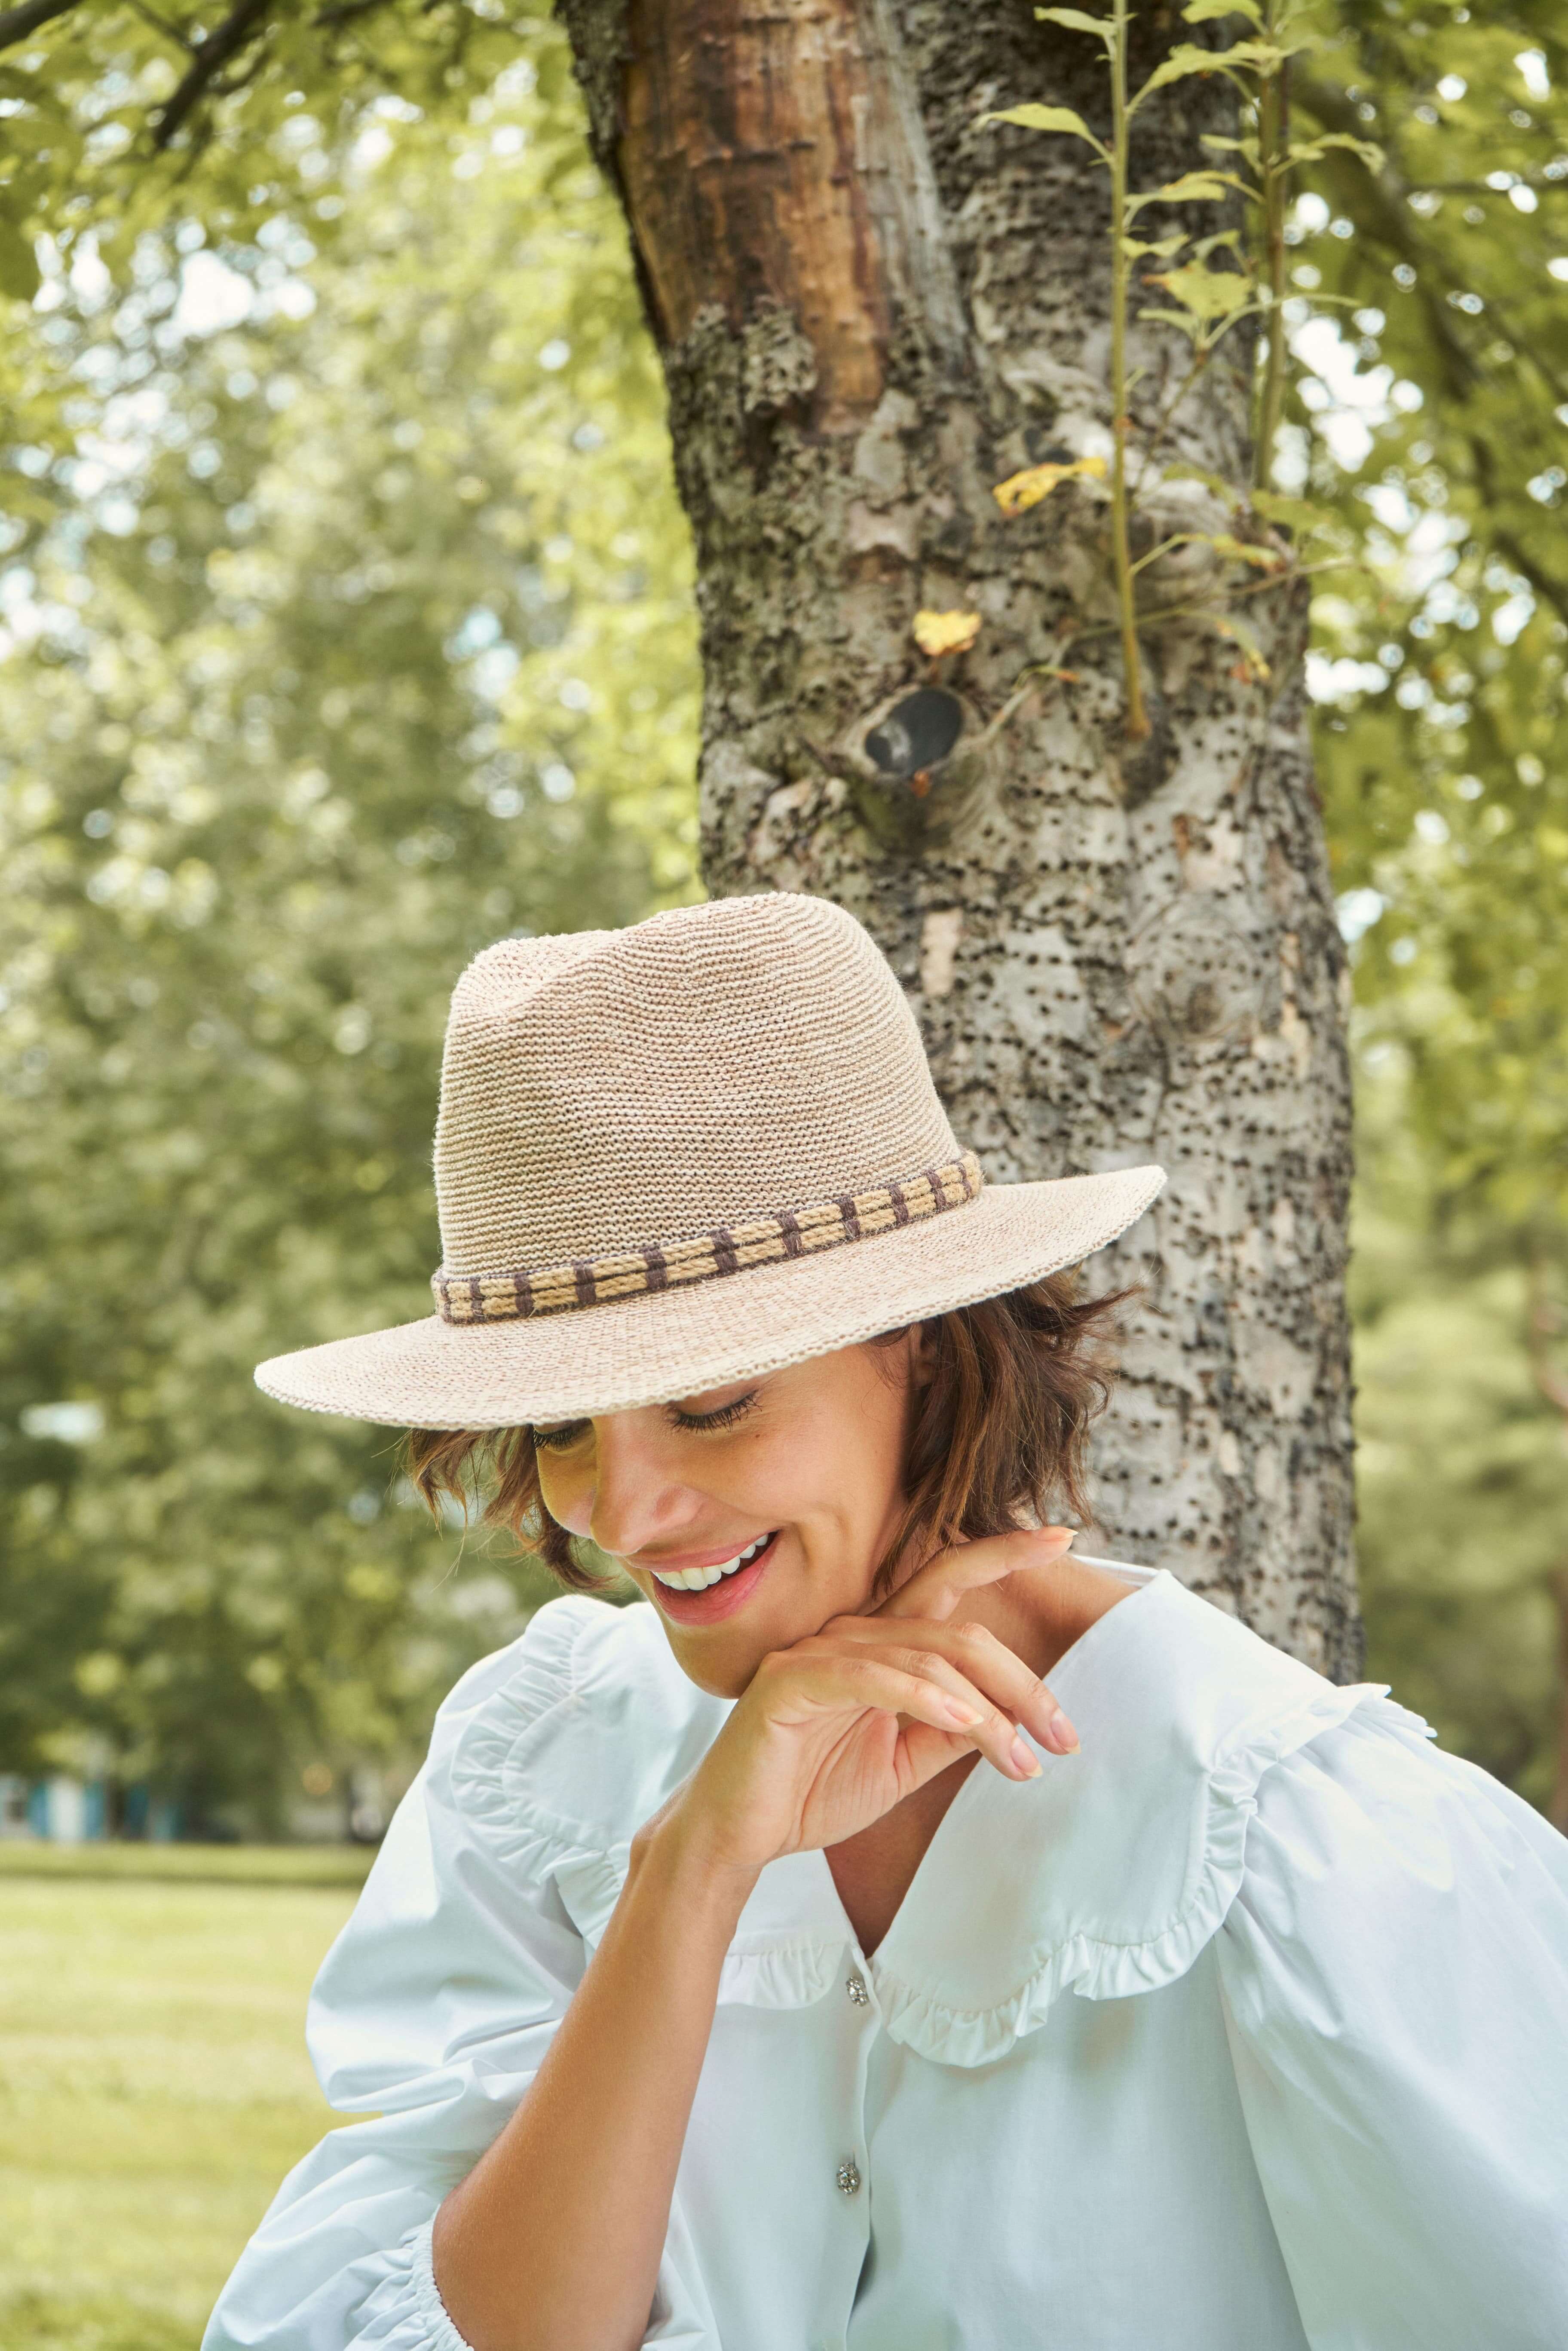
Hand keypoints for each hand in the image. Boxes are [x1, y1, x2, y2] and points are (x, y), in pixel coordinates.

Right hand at [663, 1526, 1080, 1882]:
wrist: (739, 1834)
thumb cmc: (811, 1791)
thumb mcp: (900, 1762)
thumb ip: (949, 1733)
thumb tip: (1010, 1720)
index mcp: (878, 1643)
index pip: (945, 1580)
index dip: (1001, 1552)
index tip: (1062, 1537)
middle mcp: (849, 1633)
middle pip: (957, 1632)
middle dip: (1022, 1683)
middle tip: (1065, 1737)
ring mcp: (818, 1652)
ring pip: (926, 1658)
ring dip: (988, 1713)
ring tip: (1025, 1761)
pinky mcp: (790, 1682)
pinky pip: (870, 1677)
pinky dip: (924, 1697)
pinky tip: (964, 1725)